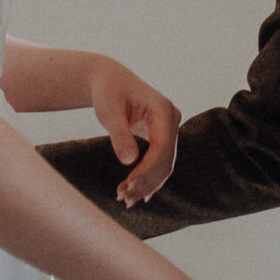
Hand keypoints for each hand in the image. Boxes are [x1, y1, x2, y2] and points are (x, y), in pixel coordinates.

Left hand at [84, 54, 178, 205]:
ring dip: (147, 184)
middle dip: (146, 181)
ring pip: (165, 165)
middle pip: (166, 159)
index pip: (162, 147)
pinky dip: (148, 179)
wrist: (109, 80)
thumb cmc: (108, 92)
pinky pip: (160, 162)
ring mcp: (170, 128)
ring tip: (125, 199)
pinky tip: (136, 195)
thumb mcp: (109, 111)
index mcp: (163, 109)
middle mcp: (172, 119)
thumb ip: (119, 135)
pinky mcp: (163, 137)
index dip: (147, 169)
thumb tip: (129, 161)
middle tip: (123, 198)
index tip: (128, 184)